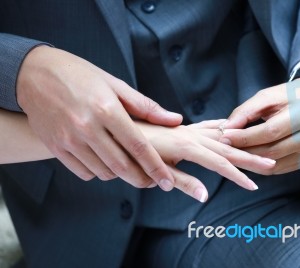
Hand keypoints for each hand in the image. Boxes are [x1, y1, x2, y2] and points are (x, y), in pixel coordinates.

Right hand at [16, 46, 181, 190]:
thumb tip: (175, 120)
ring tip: (130, 167)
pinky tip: (105, 162)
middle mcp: (87, 127)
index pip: (138, 146)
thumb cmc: (80, 76)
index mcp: (106, 109)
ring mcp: (69, 140)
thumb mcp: (115, 84)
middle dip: (142, 179)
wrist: (34, 74)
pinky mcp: (56, 147)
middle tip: (154, 182)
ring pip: (104, 172)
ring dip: (121, 174)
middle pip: (122, 166)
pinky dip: (99, 172)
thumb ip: (145, 106)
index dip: (156, 167)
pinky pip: (84, 172)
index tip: (168, 180)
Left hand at [136, 120, 275, 201]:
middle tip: (271, 164)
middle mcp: (191, 135)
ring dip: (241, 144)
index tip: (253, 186)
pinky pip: (208, 127)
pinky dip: (223, 128)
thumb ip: (183, 182)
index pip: (220, 163)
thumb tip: (205, 195)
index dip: (237, 175)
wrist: (113, 128)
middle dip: (250, 157)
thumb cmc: (129, 152)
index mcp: (186, 147)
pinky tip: (230, 127)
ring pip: (221, 136)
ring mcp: (187, 130)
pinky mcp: (182, 128)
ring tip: (259, 148)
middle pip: (227, 147)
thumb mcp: (154, 172)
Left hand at [219, 79, 299, 173]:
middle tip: (225, 147)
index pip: (269, 132)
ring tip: (233, 154)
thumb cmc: (289, 96)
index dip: (245, 137)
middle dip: (244, 151)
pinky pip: (278, 169)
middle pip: (271, 152)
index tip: (224, 137)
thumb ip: (246, 111)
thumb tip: (226, 128)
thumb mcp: (267, 96)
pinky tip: (247, 159)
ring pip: (273, 165)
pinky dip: (260, 167)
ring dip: (250, 162)